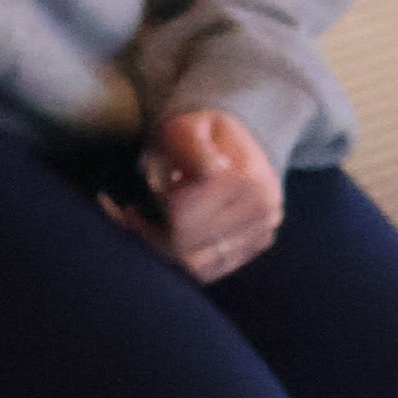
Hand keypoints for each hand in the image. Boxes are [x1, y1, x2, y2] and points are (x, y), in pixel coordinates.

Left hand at [130, 102, 283, 284]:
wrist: (240, 142)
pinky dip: (181, 261)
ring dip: (164, 250)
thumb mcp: (186, 126)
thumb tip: (210, 172)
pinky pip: (210, 271)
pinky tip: (171, 237)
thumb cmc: (200, 135)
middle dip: (151, 231)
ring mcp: (263, 229)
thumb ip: (190, 145)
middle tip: (134, 214)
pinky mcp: (257, 245)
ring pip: (196, 266)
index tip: (147, 187)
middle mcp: (262, 206)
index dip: (154, 202)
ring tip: (150, 226)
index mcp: (245, 175)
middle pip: (185, 243)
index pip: (180, 213)